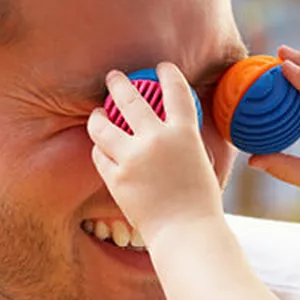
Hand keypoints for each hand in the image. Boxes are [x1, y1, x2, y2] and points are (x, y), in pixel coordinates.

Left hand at [88, 63, 224, 246]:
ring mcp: (133, 157)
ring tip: (96, 114)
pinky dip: (100, 150)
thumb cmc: (200, 203)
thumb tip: (179, 128)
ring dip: (97, 116)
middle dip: (118, 83)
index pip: (176, 92)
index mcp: (184, 133)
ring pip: (102, 125)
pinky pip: (99, 155)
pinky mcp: (116, 177)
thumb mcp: (202, 162)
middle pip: (130, 98)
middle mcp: (157, 139)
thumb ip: (188, 141)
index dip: (168, 74)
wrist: (185, 232)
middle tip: (113, 77)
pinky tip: (101, 148)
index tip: (161, 67)